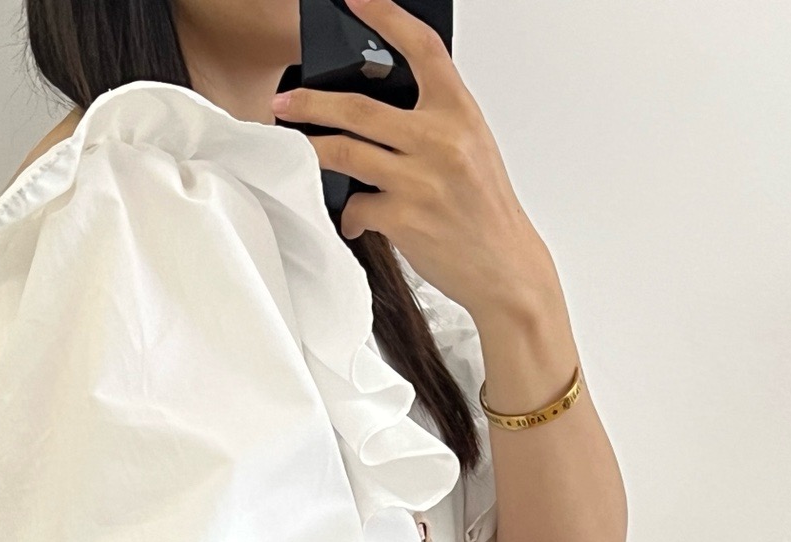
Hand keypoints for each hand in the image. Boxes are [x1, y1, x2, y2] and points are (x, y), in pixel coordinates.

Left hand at [272, 0, 557, 320]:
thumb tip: (378, 110)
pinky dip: (350, 213)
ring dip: (311, 150)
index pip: (421, 48)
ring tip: (296, 147)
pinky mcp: (403, 218)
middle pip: (359, 107)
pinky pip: (356, 205)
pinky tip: (356, 219)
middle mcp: (440, 139)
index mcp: (459, 111)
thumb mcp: (470, 147)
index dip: (386, 15)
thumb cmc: (483, 209)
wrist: (504, 267)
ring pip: (344, 152)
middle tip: (286, 102)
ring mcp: (419, 179)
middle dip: (312, 101)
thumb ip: (433, 121)